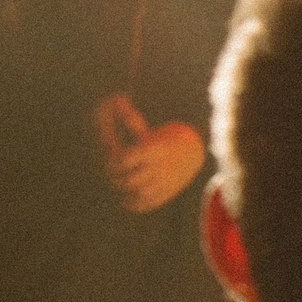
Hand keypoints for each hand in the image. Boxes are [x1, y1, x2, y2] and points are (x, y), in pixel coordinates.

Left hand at [93, 93, 206, 212]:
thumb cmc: (159, 139)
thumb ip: (127, 117)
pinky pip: (143, 205)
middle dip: (113, 175)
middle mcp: (159, 168)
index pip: (122, 159)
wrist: (191, 153)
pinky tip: (127, 194)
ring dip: (121, 188)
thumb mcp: (144, 129)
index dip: (111, 158)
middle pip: (125, 180)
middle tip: (110, 170)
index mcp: (153, 149)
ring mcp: (163, 184)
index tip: (110, 155)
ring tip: (118, 179)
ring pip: (133, 194)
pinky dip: (131, 202)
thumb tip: (115, 97)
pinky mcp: (164, 196)